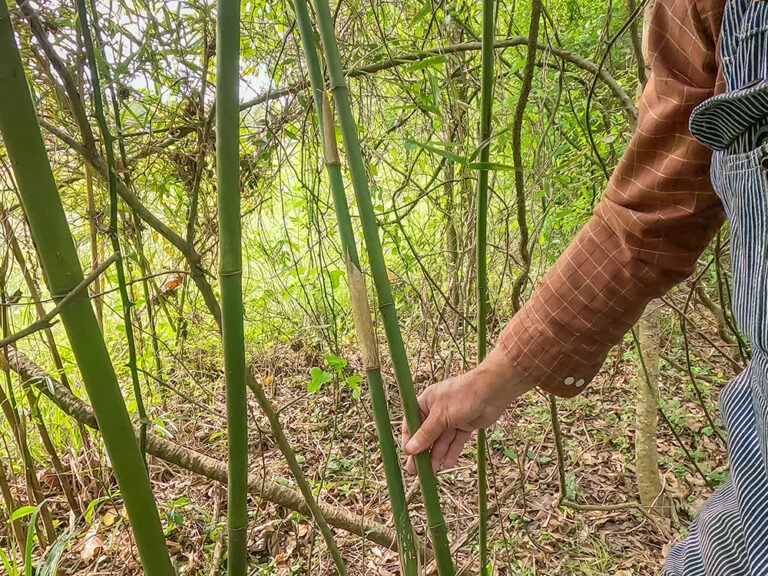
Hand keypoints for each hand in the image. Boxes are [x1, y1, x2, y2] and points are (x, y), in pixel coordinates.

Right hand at [401, 346, 534, 472]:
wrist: (492, 391)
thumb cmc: (463, 396)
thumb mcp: (440, 416)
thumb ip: (426, 434)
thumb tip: (410, 449)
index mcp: (426, 403)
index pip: (412, 424)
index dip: (409, 440)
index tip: (408, 456)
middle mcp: (437, 411)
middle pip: (427, 435)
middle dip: (423, 452)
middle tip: (416, 470)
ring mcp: (451, 419)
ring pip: (442, 440)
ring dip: (437, 455)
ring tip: (432, 472)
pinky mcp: (465, 425)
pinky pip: (455, 441)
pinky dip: (452, 451)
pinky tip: (448, 464)